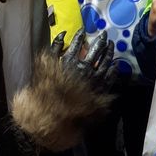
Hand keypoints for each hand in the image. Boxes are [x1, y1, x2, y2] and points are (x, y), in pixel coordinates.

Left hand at [11, 30, 115, 151]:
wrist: (42, 122)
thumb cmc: (68, 124)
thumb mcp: (93, 115)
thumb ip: (103, 101)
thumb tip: (110, 92)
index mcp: (94, 82)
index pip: (107, 65)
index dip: (111, 55)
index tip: (113, 48)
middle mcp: (83, 71)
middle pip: (95, 53)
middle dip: (101, 43)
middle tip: (104, 35)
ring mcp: (66, 66)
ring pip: (77, 47)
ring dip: (82, 38)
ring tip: (84, 32)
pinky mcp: (50, 65)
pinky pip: (56, 48)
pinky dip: (59, 40)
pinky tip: (63, 35)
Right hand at [53, 28, 116, 90]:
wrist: (56, 112)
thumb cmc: (50, 88)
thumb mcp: (48, 66)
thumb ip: (54, 47)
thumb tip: (63, 33)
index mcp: (70, 61)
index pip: (78, 42)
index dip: (81, 34)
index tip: (83, 30)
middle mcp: (84, 67)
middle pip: (96, 48)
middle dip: (100, 39)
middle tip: (104, 34)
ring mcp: (94, 77)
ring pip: (106, 59)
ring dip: (110, 50)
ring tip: (111, 44)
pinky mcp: (101, 88)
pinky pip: (111, 75)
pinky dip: (114, 68)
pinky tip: (115, 63)